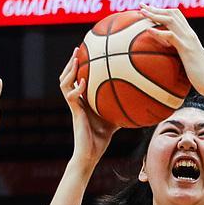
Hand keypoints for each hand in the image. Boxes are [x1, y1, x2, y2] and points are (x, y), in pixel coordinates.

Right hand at [60, 48, 117, 164]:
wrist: (90, 155)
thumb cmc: (100, 140)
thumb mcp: (115, 121)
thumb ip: (122, 111)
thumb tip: (140, 105)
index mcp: (83, 101)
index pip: (76, 80)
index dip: (78, 67)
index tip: (85, 53)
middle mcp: (76, 101)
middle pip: (67, 77)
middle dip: (70, 63)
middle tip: (77, 50)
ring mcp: (74, 107)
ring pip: (64, 83)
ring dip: (69, 71)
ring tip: (76, 59)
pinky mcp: (75, 113)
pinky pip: (71, 97)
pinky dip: (77, 88)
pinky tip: (84, 82)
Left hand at [138, 6, 203, 96]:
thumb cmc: (200, 77)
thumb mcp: (190, 61)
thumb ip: (183, 55)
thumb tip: (172, 58)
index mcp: (190, 36)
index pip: (178, 16)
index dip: (164, 10)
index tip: (150, 10)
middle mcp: (190, 35)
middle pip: (173, 13)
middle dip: (156, 8)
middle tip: (142, 7)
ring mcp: (189, 40)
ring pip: (171, 20)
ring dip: (155, 14)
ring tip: (142, 13)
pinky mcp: (186, 49)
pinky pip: (170, 36)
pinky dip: (158, 32)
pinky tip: (148, 30)